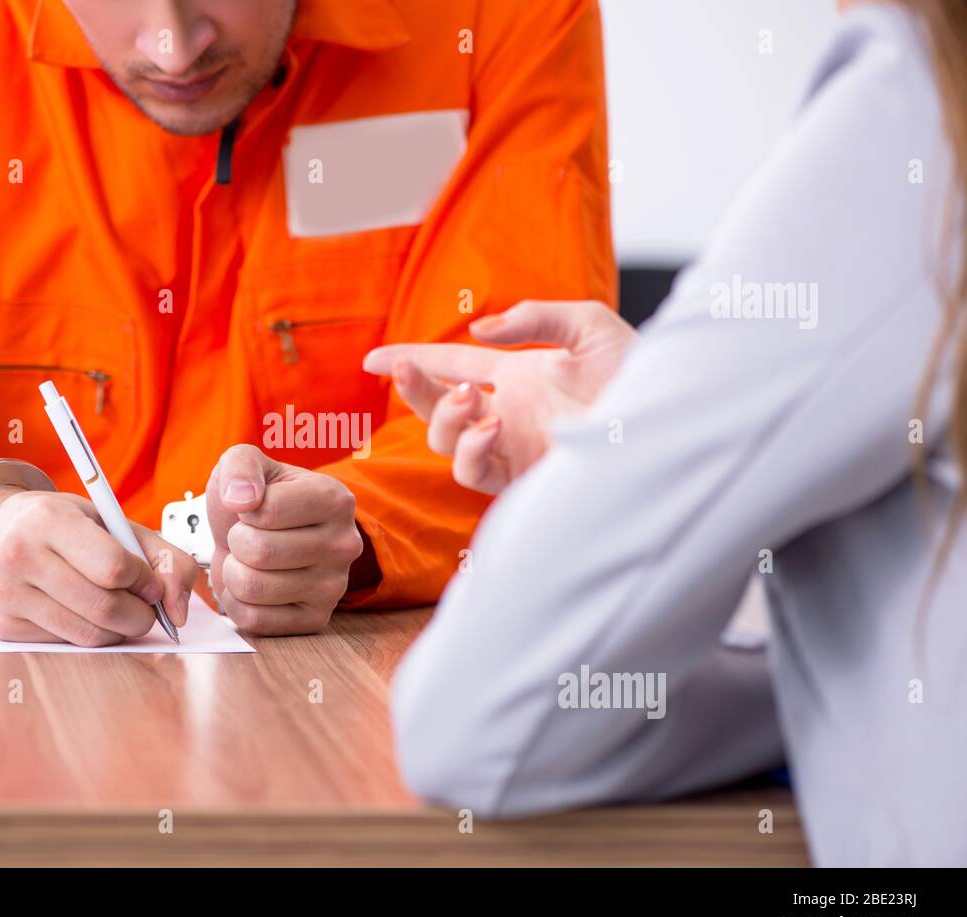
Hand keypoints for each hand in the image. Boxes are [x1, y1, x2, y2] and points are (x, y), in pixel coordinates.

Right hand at [0, 487, 198, 645]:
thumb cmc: (63, 526)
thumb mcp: (111, 522)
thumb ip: (161, 556)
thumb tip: (177, 611)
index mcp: (49, 519)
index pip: (114, 567)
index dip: (144, 581)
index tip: (148, 582)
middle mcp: (19, 554)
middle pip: (104, 607)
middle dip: (140, 614)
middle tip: (144, 607)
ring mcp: (6, 593)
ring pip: (88, 634)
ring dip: (118, 630)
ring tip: (119, 610)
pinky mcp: (2, 624)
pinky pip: (66, 643)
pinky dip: (89, 634)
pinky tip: (84, 613)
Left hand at [205, 444, 363, 635]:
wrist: (257, 538)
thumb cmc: (255, 500)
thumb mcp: (246, 463)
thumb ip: (240, 467)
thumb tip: (240, 500)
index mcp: (336, 499)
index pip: (266, 510)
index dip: (244, 509)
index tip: (254, 507)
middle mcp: (344, 545)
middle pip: (258, 551)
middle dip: (237, 542)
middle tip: (248, 536)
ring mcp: (334, 588)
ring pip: (253, 587)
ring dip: (235, 572)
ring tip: (249, 561)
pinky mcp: (315, 620)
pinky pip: (255, 620)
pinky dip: (238, 603)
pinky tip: (253, 587)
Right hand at [363, 300, 634, 493]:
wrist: (666, 424)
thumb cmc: (640, 374)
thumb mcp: (589, 325)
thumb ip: (534, 317)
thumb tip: (478, 331)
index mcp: (518, 376)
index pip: (451, 366)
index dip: (412, 362)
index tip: (372, 359)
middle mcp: (506, 413)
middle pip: (436, 408)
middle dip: (414, 390)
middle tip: (406, 372)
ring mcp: (511, 448)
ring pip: (445, 443)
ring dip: (445, 418)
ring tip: (472, 402)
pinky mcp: (521, 478)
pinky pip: (473, 472)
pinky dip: (471, 450)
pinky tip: (492, 428)